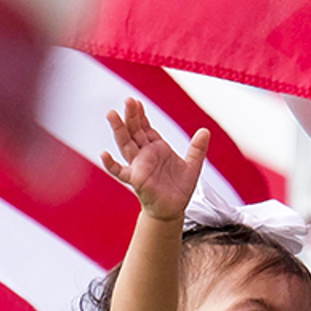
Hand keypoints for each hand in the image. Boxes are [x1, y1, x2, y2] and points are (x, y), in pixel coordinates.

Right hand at [101, 98, 209, 220]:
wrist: (174, 209)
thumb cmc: (179, 188)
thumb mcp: (193, 165)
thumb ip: (197, 148)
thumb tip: (205, 131)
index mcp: (157, 148)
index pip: (146, 127)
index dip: (141, 115)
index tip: (136, 101)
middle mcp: (145, 154)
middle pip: (135, 132)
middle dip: (131, 116)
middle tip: (128, 100)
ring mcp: (139, 166)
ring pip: (126, 145)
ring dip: (120, 130)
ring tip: (112, 115)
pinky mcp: (136, 180)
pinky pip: (121, 172)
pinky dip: (111, 164)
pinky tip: (105, 154)